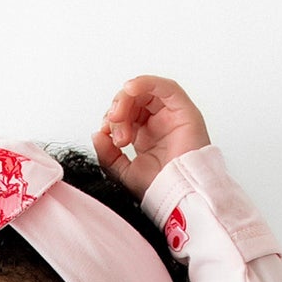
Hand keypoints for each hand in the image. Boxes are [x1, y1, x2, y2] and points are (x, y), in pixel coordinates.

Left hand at [92, 75, 211, 200]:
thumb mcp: (122, 173)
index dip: (112, 119)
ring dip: (126, 99)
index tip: (104, 133)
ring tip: (118, 116)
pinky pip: (165, 87)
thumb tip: (97, 135)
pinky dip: (146, 82)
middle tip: (113, 128)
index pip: (126, 115)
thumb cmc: (158, 189)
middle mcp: (159, 125)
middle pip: (134, 101)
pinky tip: (130, 89)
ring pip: (146, 92)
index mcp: (146, 137)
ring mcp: (172, 117)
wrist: (177, 198)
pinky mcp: (184, 111)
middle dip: (118, 110)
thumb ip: (108, 155)